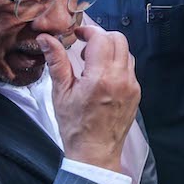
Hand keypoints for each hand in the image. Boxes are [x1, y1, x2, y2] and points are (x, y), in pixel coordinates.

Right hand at [39, 27, 140, 173]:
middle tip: (85, 50)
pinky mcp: (136, 93)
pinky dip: (117, 65)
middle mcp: (121, 79)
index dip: (89, 31)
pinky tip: (103, 79)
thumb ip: (57, 62)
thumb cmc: (75, 126)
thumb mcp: (61, 92)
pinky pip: (130, 69)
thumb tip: (47, 39)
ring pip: (127, 53)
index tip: (78, 35)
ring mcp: (131, 86)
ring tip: (93, 66)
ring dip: (111, 51)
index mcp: (100, 78)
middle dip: (101, 38)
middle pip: (119, 39)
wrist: (95, 153)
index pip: (102, 38)